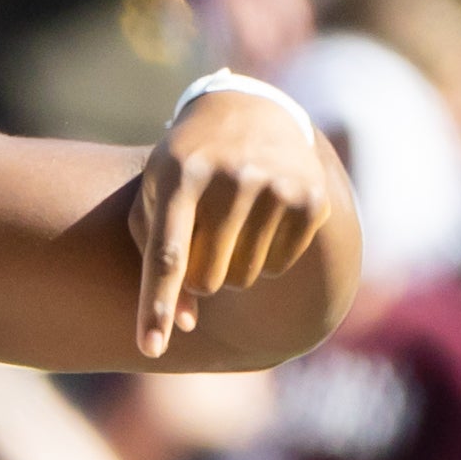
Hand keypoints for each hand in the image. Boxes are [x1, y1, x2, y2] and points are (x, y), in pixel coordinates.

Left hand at [129, 91, 332, 358]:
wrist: (250, 112)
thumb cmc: (187, 166)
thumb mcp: (156, 194)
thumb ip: (155, 256)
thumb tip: (186, 323)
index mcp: (180, 174)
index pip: (167, 253)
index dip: (157, 304)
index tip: (149, 347)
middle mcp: (231, 177)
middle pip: (207, 279)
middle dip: (196, 277)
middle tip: (199, 242)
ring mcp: (276, 185)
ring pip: (244, 279)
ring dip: (231, 268)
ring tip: (229, 224)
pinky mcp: (312, 199)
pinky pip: (279, 267)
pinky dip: (264, 257)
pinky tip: (260, 219)